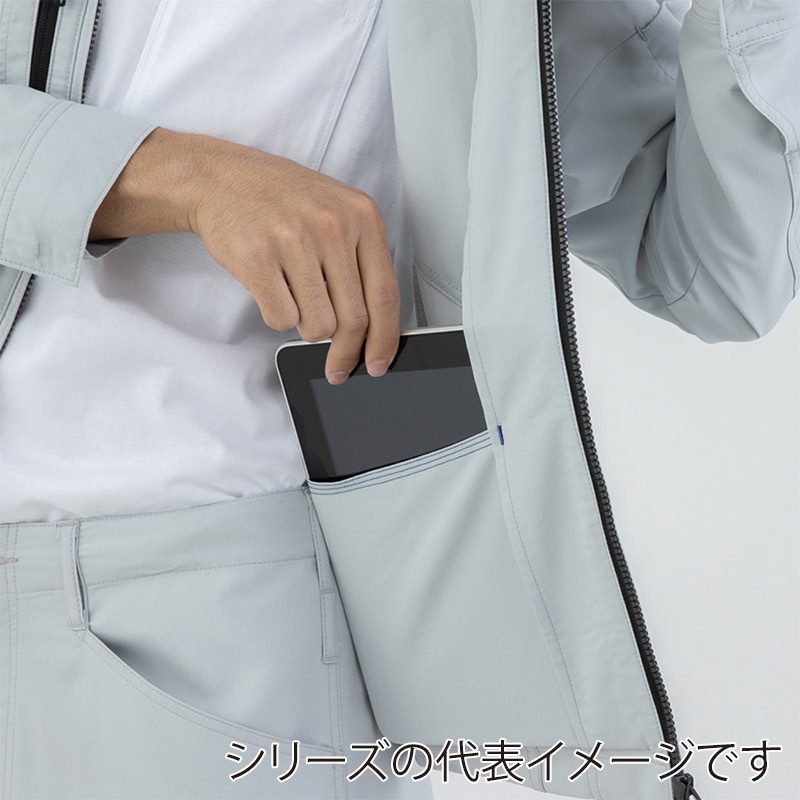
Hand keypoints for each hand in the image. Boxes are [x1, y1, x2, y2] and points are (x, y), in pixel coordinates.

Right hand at [90, 128, 399, 382]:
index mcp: (362, 216)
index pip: (385, 295)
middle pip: (354, 319)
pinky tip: (274, 291)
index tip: (379, 363)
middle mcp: (333, 226)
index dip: (384, 339)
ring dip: (307, 327)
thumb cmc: (282, 200)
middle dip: (345, 352)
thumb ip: (361, 261)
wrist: (220, 178)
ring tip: (296, 299)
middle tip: (337, 366)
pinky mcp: (258, 258)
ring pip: (319, 325)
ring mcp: (294, 240)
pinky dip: (278, 317)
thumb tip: (374, 327)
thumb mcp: (337, 213)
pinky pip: (282, 320)